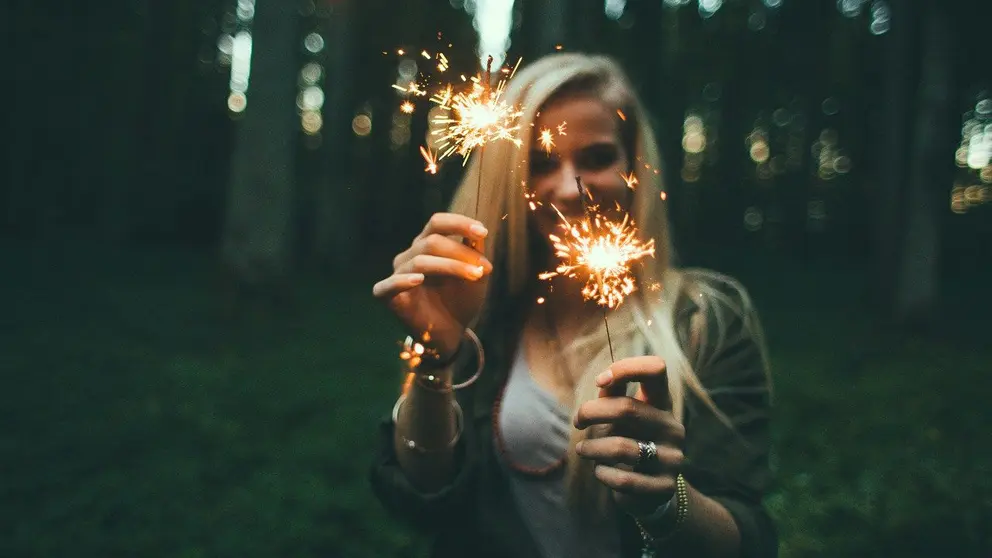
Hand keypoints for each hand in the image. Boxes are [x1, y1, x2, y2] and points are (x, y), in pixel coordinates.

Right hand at [372, 213, 491, 357]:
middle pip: (431, 242)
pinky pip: (390, 284)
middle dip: (461, 253)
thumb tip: (478, 232)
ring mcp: (397, 274)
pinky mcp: (386, 295)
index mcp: (427, 245)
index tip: (482, 231)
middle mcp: (409, 255)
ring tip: (475, 276)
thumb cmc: (460, 300)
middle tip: (484, 269)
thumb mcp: (475, 274)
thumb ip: (475, 252)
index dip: (458, 223)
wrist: (452, 333)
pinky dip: (403, 280)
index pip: (437, 223)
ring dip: (451, 266)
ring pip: (420, 261)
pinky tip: (419, 279)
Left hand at [573, 356, 685, 517]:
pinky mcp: (665, 487)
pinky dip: (603, 473)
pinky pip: (624, 479)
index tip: (600, 381)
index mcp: (662, 403)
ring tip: (583, 449)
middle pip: (627, 409)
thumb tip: (604, 379)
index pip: (656, 369)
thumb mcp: (621, 416)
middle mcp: (672, 427)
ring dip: (592, 448)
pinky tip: (599, 471)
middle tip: (577, 422)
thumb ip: (612, 394)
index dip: (626, 368)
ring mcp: (673, 458)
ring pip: (621, 447)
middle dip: (591, 412)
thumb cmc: (628, 441)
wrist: (649, 490)